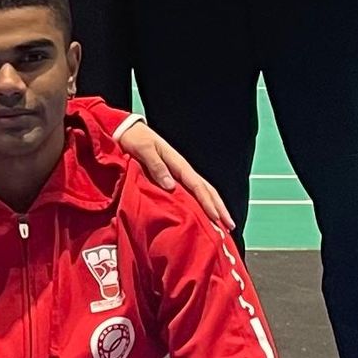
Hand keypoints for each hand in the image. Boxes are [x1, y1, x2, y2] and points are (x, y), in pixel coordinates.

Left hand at [115, 119, 230, 230]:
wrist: (126, 130)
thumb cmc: (135, 139)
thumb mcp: (144, 150)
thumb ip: (156, 166)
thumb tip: (170, 186)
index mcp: (177, 163)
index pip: (197, 186)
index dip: (207, 203)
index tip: (216, 218)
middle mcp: (182, 169)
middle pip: (206, 190)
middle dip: (219, 208)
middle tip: (230, 226)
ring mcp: (179, 174)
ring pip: (202, 192)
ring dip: (214, 207)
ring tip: (224, 224)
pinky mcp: (173, 177)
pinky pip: (192, 192)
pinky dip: (201, 204)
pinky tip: (204, 214)